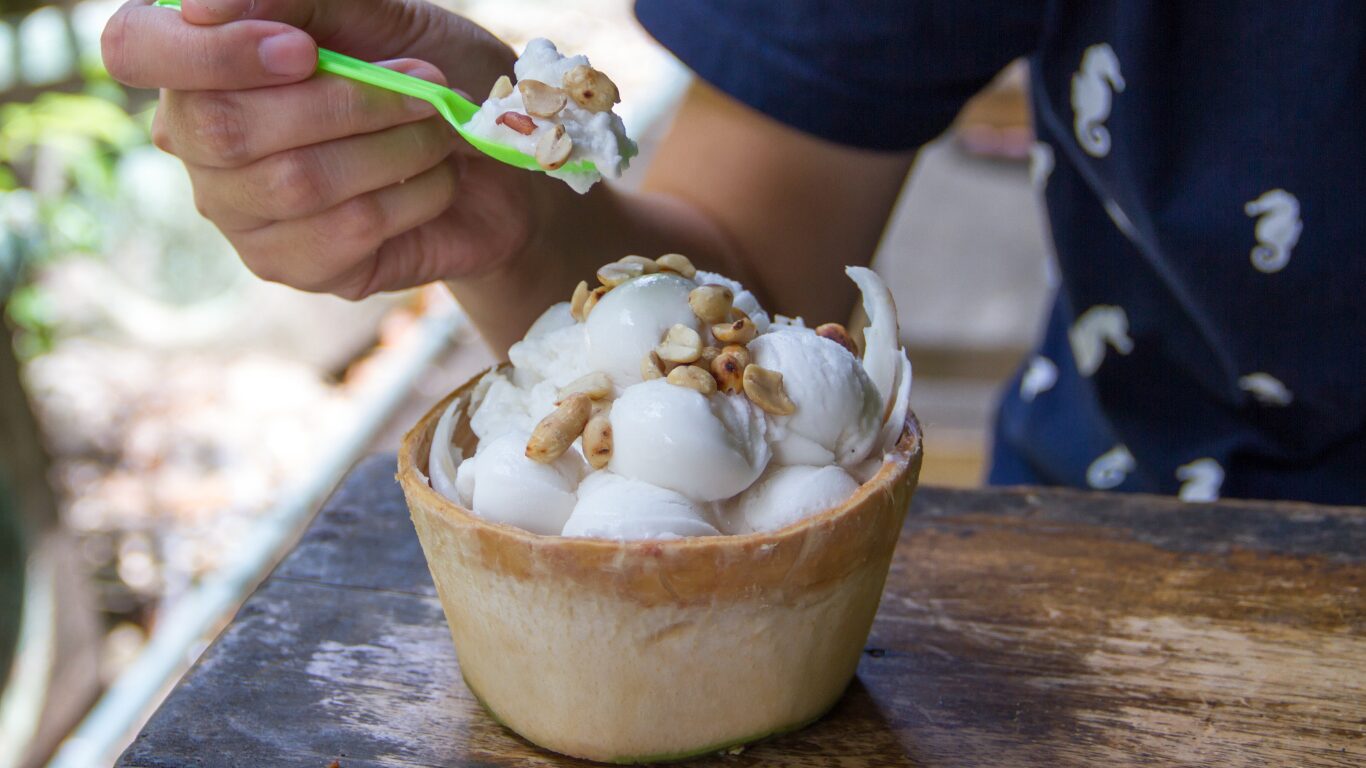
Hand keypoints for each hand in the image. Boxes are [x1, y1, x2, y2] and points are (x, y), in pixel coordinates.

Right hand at [102, 0, 536, 298]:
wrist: (495, 154)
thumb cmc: (426, 71)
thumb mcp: (376, 14)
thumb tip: (198, 5)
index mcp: (200, 62)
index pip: (133, 49)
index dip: (210, 53)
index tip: (301, 49)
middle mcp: (200, 143)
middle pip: (223, 127)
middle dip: (344, 100)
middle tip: (420, 80)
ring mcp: (241, 215)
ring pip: (295, 183)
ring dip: (393, 146)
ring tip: (437, 127)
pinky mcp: (297, 268)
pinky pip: (347, 231)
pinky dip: (413, 195)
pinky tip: (435, 179)